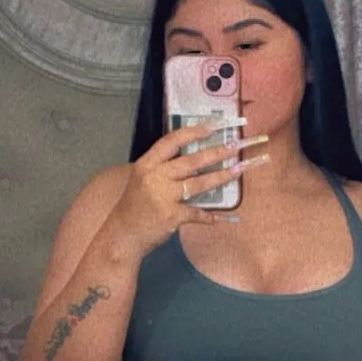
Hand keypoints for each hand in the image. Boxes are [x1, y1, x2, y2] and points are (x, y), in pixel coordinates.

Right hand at [112, 122, 268, 254]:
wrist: (123, 233)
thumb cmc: (135, 206)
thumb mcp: (143, 179)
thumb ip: (163, 169)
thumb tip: (194, 161)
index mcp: (147, 164)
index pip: (171, 141)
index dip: (193, 132)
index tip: (212, 127)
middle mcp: (155, 177)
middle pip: (191, 161)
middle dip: (216, 152)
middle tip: (235, 146)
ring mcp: (164, 196)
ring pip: (198, 184)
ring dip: (221, 177)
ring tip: (238, 170)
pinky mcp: (172, 216)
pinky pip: (197, 213)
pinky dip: (209, 216)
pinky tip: (220, 217)